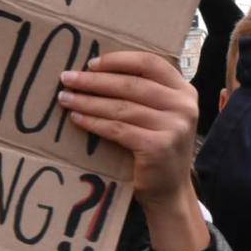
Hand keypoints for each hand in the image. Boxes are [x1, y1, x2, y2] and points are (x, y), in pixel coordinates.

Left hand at [58, 52, 197, 210]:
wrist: (170, 190)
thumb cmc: (158, 147)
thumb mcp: (163, 114)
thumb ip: (146, 93)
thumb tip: (97, 70)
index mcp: (185, 91)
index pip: (150, 63)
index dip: (119, 60)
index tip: (91, 63)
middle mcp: (184, 106)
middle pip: (132, 84)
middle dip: (95, 80)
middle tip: (68, 78)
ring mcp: (174, 126)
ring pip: (122, 106)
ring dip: (89, 101)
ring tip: (65, 98)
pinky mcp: (158, 146)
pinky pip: (118, 128)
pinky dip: (94, 122)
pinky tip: (77, 118)